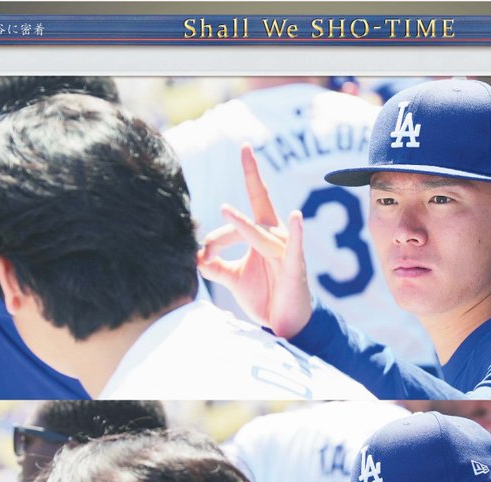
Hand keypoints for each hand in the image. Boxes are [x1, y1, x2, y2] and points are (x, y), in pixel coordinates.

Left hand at [197, 145, 313, 338]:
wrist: (287, 325)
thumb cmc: (266, 297)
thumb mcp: (234, 279)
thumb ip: (215, 266)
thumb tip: (193, 258)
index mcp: (261, 235)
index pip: (232, 227)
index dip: (213, 241)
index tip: (200, 258)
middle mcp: (275, 236)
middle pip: (259, 202)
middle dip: (253, 174)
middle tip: (245, 147)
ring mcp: (286, 251)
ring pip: (260, 232)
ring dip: (241, 224)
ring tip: (224, 209)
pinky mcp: (294, 268)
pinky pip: (294, 248)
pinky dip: (297, 233)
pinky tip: (296, 216)